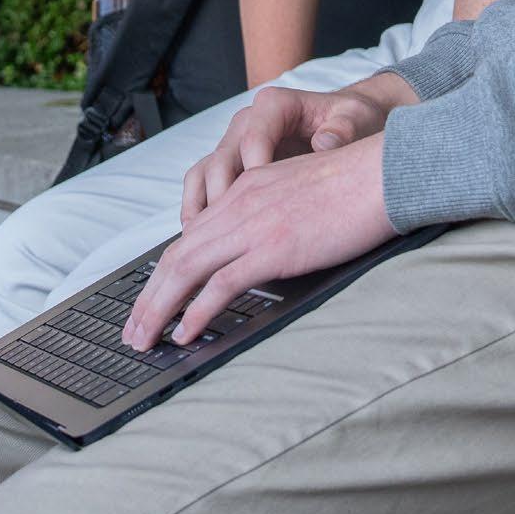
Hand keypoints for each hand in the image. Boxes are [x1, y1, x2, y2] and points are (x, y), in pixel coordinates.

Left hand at [126, 134, 397, 350]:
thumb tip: (259, 254)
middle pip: (177, 256)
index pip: (189, 238)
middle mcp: (238, 206)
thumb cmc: (352, 188)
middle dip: (149, 298)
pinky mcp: (273, 248)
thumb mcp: (297, 194)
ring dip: (159, 309)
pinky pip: (222, 284)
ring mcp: (253, 226)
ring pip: (187, 270)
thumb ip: (270, 215)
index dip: (163, 274)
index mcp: (244, 191)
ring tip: (144, 340)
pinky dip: (197, 312)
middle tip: (132, 332)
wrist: (381, 173)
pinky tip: (184, 333)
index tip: (149, 302)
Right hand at [179, 73, 417, 226]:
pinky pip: (203, 185)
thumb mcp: (355, 118)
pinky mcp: (233, 166)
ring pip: (205, 172)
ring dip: (201, 206)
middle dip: (222, 196)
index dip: (255, 172)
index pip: (253, 138)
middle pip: (221, 158)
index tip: (265, 203)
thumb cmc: (352, 120)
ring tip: (201, 240)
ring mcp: (236, 144)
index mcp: (274, 106)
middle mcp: (247, 121)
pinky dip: (200, 210)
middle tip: (230, 231)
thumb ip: (342, 129)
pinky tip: (201, 239)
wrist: (349, 123)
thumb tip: (325, 143)